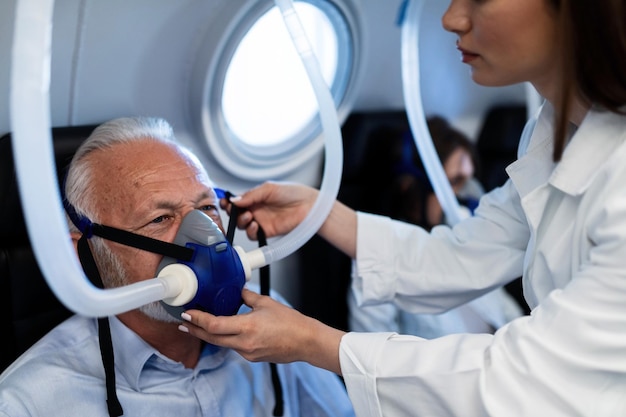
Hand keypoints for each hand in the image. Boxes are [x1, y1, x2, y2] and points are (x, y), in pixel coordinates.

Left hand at [179, 288, 344, 373]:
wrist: (305, 341)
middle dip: (195, 329)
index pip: (214, 325)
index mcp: (247, 327)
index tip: (187, 312)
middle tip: (183, 321)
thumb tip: (238, 290)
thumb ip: (247, 297)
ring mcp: (247, 352)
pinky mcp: (252, 357)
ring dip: (208, 335)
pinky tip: (222, 332)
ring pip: (221, 343)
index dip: (198, 319)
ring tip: (197, 326)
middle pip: (211, 338)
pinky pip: (233, 347)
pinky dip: (224, 339)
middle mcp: (245, 343)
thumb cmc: (291, 323)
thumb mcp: (266, 303)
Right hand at [220, 182, 318, 240]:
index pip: (237, 201)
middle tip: (234, 210)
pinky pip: (253, 235)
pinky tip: (256, 225)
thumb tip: (234, 200)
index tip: (224, 203)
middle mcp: (256, 209)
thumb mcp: (269, 189)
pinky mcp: (267, 232)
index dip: (228, 203)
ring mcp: (261, 221)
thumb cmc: (292, 193)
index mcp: (255, 197)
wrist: (308, 205)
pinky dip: (251, 231)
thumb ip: (251, 195)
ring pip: (242, 225)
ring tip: (250, 216)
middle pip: (236, 214)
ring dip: (242, 221)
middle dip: (232, 213)